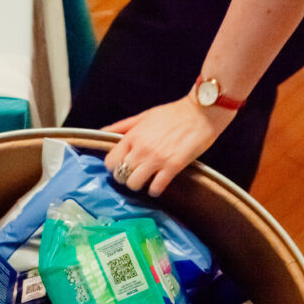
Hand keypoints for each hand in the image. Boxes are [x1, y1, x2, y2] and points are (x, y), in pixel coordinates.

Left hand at [102, 94, 236, 197]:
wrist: (201, 113)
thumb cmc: (173, 113)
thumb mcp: (143, 116)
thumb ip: (122, 126)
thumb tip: (102, 133)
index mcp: (133, 136)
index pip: (110, 161)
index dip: (114, 167)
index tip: (120, 166)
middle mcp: (141, 149)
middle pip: (120, 175)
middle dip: (125, 177)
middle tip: (133, 175)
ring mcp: (157, 159)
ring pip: (135, 184)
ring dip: (139, 186)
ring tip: (146, 180)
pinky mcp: (173, 167)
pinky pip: (156, 188)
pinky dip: (155, 190)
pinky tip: (158, 185)